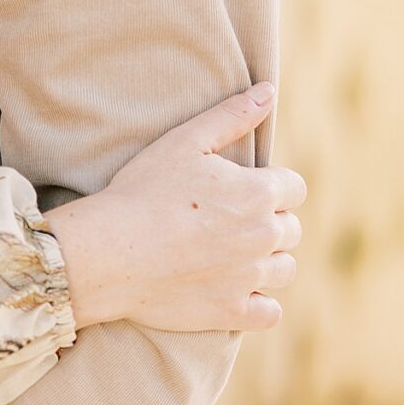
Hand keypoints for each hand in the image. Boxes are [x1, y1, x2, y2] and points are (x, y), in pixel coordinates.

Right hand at [51, 85, 303, 333]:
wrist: (109, 252)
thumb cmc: (143, 191)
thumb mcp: (185, 142)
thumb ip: (231, 116)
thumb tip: (269, 91)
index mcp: (257, 192)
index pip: (294, 188)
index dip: (270, 186)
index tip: (240, 190)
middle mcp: (264, 236)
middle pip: (291, 229)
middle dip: (268, 222)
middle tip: (226, 221)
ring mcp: (250, 278)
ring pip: (284, 270)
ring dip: (267, 261)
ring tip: (230, 254)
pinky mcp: (234, 312)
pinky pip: (270, 311)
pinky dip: (259, 301)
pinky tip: (233, 288)